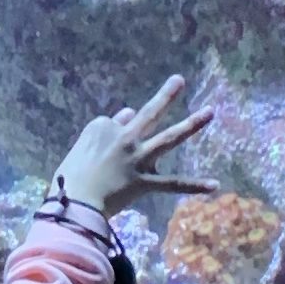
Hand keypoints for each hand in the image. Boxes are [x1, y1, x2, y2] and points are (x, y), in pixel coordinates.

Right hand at [58, 73, 216, 216]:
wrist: (75, 202)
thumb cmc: (69, 177)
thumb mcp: (82, 146)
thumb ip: (107, 128)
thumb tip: (129, 113)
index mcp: (102, 127)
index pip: (117, 123)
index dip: (115, 134)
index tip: (110, 148)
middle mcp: (124, 138)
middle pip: (149, 114)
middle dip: (166, 96)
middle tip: (180, 80)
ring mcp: (137, 158)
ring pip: (169, 138)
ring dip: (191, 124)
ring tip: (209, 112)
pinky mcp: (145, 181)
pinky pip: (173, 183)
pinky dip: (194, 185)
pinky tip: (214, 184)